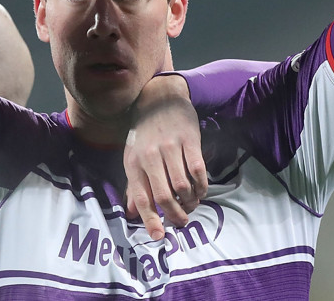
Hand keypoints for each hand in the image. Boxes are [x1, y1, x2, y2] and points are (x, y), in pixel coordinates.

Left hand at [123, 75, 207, 240]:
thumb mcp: (132, 156)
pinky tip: (200, 191)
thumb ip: (134, 186)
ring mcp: (171, 147)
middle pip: (164, 196)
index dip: (150, 220)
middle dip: (175, 215)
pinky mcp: (190, 140)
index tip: (158, 237)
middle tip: (181, 222)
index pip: (141, 197)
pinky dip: (201, 187)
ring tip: (191, 204)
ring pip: (183, 186)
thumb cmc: (144, 133)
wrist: (160, 98)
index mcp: (134, 162)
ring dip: (190, 202)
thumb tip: (132, 214)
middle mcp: (150, 156)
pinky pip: (198, 171)